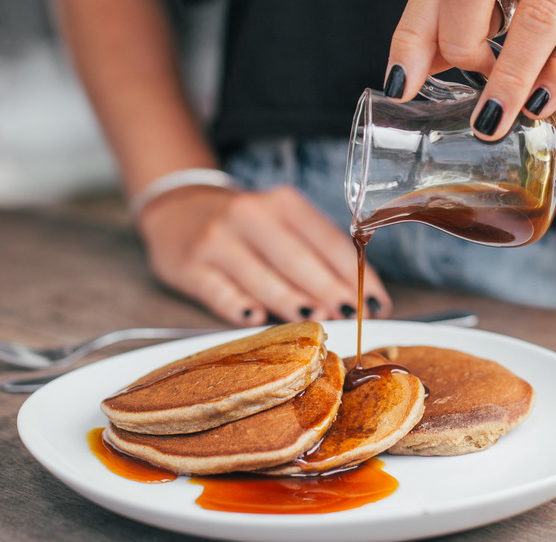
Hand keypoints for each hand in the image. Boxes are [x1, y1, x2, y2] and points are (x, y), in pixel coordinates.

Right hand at [137, 185, 392, 326]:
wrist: (177, 209)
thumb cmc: (245, 225)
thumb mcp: (281, 221)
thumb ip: (315, 251)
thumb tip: (357, 296)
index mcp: (282, 203)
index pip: (329, 241)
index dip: (357, 275)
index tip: (378, 303)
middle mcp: (249, 217)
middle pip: (298, 260)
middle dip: (329, 292)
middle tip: (351, 317)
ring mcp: (217, 241)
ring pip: (262, 278)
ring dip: (293, 304)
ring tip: (318, 322)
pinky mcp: (189, 266)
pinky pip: (220, 293)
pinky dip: (240, 308)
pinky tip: (258, 319)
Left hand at [386, 0, 555, 139]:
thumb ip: (456, 16)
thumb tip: (415, 69)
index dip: (412, 42)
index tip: (399, 85)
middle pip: (472, 2)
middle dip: (463, 53)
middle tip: (470, 92)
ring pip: (535, 20)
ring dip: (510, 79)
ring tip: (491, 121)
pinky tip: (541, 104)